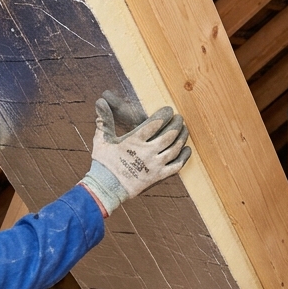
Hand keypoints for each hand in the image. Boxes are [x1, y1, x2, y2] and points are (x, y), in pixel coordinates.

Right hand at [80, 91, 190, 214]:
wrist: (105, 189)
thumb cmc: (103, 163)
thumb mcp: (102, 139)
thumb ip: (104, 120)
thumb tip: (100, 100)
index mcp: (134, 141)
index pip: (155, 123)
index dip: (164, 115)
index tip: (169, 110)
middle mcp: (147, 152)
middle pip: (169, 135)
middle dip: (176, 124)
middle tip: (179, 117)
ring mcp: (154, 165)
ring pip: (175, 149)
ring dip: (182, 137)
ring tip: (184, 129)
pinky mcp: (158, 177)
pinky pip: (176, 166)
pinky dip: (184, 157)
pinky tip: (187, 149)